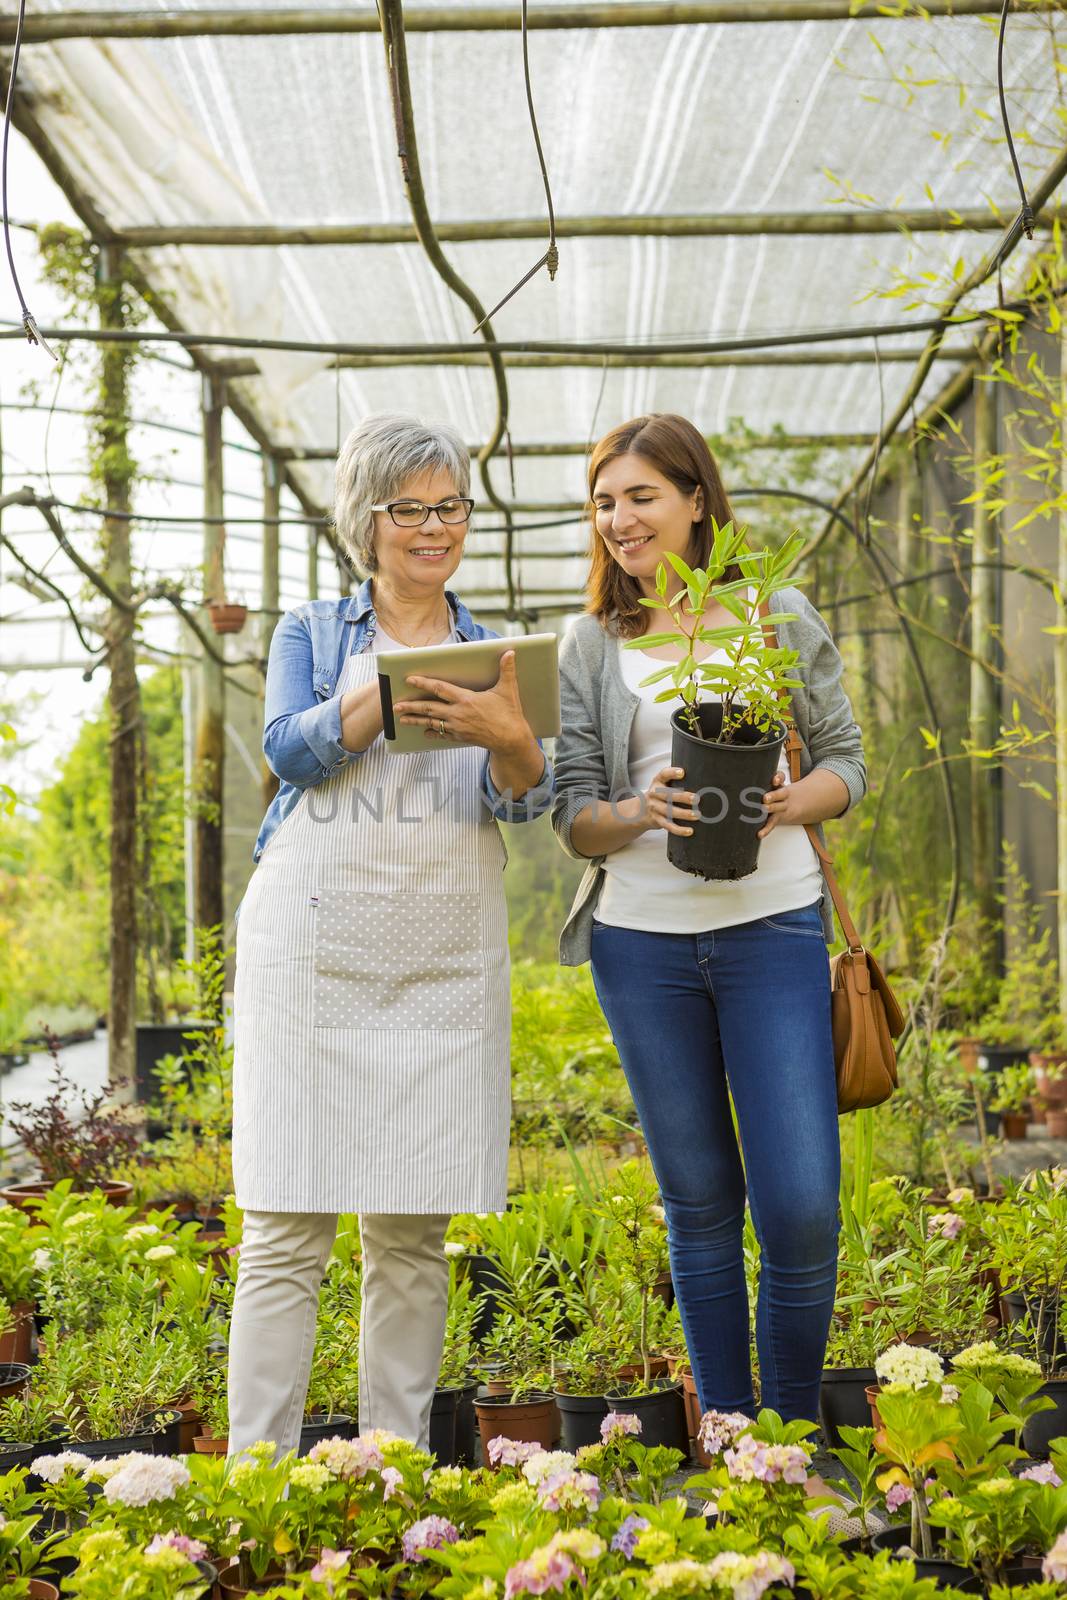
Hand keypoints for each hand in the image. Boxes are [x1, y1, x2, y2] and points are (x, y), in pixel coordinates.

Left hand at [393, 649, 533, 754]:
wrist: (511, 740)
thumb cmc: (509, 715)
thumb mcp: (508, 690)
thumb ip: (507, 670)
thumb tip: (510, 652)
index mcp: (466, 700)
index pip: (440, 689)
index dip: (424, 682)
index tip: (410, 679)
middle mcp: (458, 714)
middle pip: (429, 708)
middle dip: (411, 706)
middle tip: (395, 705)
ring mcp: (457, 727)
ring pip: (431, 722)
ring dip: (415, 720)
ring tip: (401, 719)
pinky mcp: (461, 737)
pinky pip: (442, 734)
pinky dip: (432, 732)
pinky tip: (425, 732)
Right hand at [636, 766, 700, 836]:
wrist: (640, 811)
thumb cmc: (659, 795)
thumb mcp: (662, 784)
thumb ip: (675, 781)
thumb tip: (702, 780)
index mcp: (658, 782)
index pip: (663, 774)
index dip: (672, 773)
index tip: (682, 773)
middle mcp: (654, 794)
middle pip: (668, 795)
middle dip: (682, 797)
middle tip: (696, 798)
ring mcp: (655, 808)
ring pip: (669, 811)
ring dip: (684, 814)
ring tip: (697, 815)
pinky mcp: (658, 821)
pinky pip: (669, 826)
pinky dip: (679, 830)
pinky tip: (690, 831)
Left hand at [757, 770, 797, 837]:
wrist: (790, 805)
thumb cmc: (771, 793)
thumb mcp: (766, 785)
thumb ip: (754, 783)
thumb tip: (731, 783)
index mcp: (778, 784)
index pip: (781, 778)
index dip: (778, 778)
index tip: (774, 780)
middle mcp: (781, 795)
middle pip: (781, 793)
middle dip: (774, 795)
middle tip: (765, 798)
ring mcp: (780, 807)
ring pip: (779, 807)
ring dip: (772, 808)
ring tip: (764, 809)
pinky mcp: (776, 818)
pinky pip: (772, 824)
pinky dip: (766, 829)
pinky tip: (760, 834)